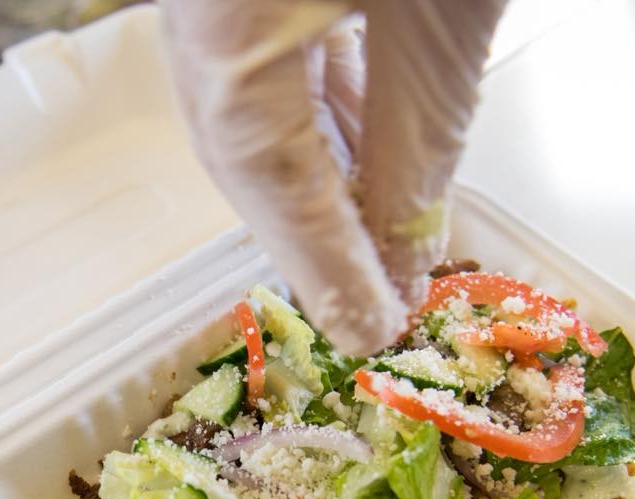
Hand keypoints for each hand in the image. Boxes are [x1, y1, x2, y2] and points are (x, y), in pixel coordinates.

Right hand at [158, 0, 505, 354]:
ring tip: (381, 249)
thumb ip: (418, 137)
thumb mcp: (442, 15)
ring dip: (321, 195)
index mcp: (230, 24)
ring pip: (253, 124)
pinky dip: (317, 130)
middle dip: (320, 246)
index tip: (372, 329)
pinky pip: (264, 77)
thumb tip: (404, 253)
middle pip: (250, 163)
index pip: (274, 178)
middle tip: (378, 305)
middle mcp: (193, 18)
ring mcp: (204, 2)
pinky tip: (362, 166)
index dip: (328, 269)